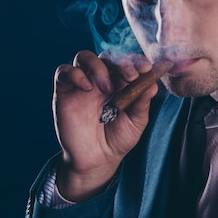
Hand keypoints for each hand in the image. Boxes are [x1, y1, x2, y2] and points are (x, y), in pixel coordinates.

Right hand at [52, 50, 157, 201]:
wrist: (96, 160)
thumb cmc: (118, 138)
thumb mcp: (136, 122)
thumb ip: (142, 103)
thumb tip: (153, 85)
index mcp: (121, 81)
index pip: (128, 61)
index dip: (137, 61)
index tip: (148, 68)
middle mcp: (102, 78)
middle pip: (108, 56)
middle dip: (121, 62)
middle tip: (131, 76)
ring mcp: (82, 83)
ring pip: (84, 57)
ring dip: (98, 66)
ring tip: (107, 87)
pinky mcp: (64, 91)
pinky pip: (64, 72)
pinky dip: (75, 74)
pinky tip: (87, 88)